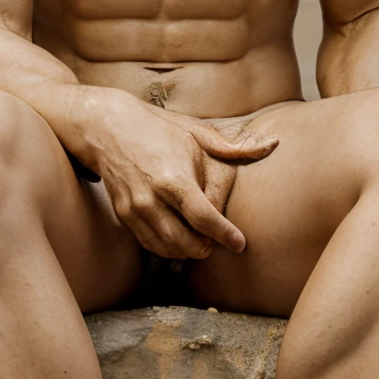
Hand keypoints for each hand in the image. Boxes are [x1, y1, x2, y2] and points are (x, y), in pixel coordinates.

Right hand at [63, 89, 277, 258]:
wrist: (107, 127)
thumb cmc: (157, 128)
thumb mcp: (197, 133)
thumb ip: (234, 147)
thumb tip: (272, 144)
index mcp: (173, 178)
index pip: (204, 218)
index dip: (225, 235)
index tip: (240, 244)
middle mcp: (151, 199)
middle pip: (185, 242)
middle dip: (207, 248)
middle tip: (220, 242)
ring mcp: (134, 209)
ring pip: (166, 247)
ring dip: (188, 251)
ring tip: (202, 243)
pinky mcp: (123, 215)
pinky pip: (149, 243)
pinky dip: (168, 248)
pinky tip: (180, 240)